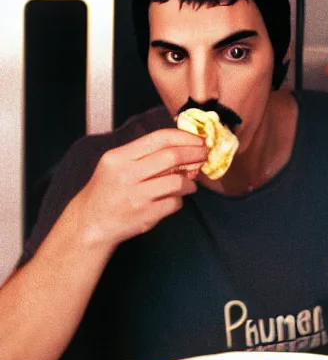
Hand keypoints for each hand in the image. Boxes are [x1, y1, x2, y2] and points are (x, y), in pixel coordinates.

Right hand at [73, 128, 206, 247]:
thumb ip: (145, 155)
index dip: (184, 137)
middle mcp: (127, 175)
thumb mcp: (116, 165)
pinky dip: (179, 200)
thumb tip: (183, 148)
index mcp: (119, 157)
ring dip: (190, 182)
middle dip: (194, 154)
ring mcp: (137, 196)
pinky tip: (175, 199)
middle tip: (204, 155)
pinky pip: (174, 203)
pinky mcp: (147, 216)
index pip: (159, 139)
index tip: (199, 140)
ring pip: (177, 182)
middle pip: (171, 157)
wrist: (91, 222)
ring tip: (190, 184)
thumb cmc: (108, 191)